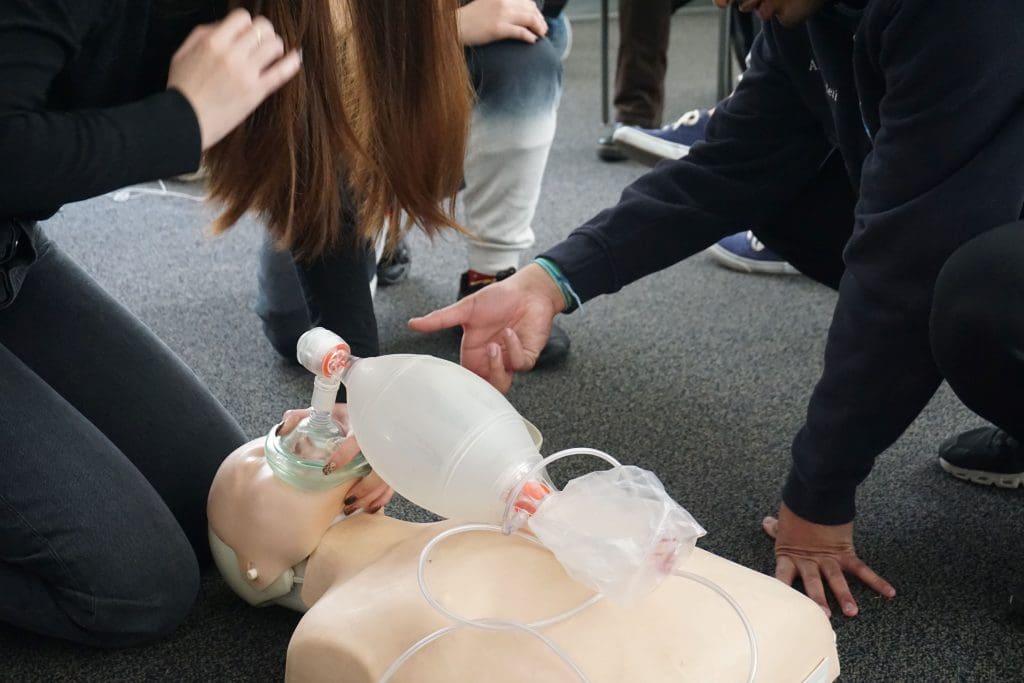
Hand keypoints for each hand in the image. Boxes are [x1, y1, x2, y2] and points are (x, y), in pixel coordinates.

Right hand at [167, 8, 301, 149]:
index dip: (247, 23)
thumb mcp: (182, 53)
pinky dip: (292, 62)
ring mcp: (246, 73)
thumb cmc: (182, 90)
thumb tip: (224, 25)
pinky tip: (296, 58)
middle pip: (262, 28)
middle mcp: (231, 54)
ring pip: (275, 45)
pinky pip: (281, 72)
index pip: (242, 17)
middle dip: (265, 33)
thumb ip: (203, 34)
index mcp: (212, 42)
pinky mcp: (256, 92)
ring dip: (276, 47)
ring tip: (273, 54)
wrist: (184, 122)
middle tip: (263, 43)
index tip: (247, 33)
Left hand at [278, 405, 393, 514]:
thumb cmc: (350, 412)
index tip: (329, 468)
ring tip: (352, 505)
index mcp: (361, 423)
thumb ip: (303, 416)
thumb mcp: (328, 411)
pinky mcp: (392, 462)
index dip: (345, 454)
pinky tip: (371, 506)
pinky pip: (392, 482)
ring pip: (386, 477)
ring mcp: (387, 451)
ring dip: (370, 495)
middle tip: (346, 500)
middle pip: (378, 466)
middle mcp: (378, 439)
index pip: (358, 438)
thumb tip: (284, 427)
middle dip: (363, 487)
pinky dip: (382, 496)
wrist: (374, 411)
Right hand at [408, 264, 564, 391]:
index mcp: (474, 352)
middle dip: (480, 383)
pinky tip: (510, 333)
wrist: (528, 289)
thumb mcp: (466, 309)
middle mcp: (490, 359)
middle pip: (483, 387)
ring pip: (501, 383)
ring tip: (493, 347)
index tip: (454, 380)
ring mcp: (509, 359)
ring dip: (496, 369)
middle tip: (477, 366)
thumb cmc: (499, 297)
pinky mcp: (527, 356)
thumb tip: (412, 323)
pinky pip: (519, 365)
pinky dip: (513, 351)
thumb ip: (440, 319)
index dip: (460, 383)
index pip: (464, 377)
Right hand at [457, 0, 547, 45]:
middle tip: (543, 29)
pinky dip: (529, 36)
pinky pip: (520, 32)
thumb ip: (503, 4)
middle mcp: (503, 1)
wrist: (457, 26)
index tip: (538, 20)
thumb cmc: (471, 18)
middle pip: (531, 9)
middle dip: (540, 20)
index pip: (527, 1)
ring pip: (529, 19)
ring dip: (539, 28)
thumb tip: (517, 12)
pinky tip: (532, 40)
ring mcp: (501, 15)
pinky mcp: (498, 28)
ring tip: (541, 35)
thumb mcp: (488, 3)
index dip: (536, 11)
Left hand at [763, 503, 895, 617]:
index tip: (783, 607)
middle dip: (818, 599)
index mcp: (790, 555)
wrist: (816, 493)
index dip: (781, 590)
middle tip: (823, 616)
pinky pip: (861, 568)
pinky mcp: (845, 552)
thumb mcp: (785, 522)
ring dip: (844, 595)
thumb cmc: (797, 509)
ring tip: (851, 612)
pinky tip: (889, 592)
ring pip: (836, 579)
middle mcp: (809, 560)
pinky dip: (876, 580)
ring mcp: (828, 557)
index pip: (782, 576)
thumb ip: (776, 529)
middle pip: (812, 582)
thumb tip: (766, 523)